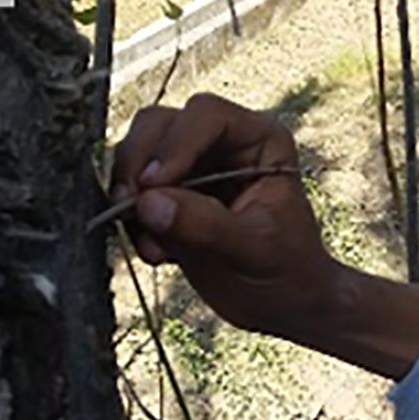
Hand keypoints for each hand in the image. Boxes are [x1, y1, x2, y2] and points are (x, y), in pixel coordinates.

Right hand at [112, 92, 418, 378]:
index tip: (154, 185)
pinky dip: (130, 220)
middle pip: (159, 125)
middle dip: (139, 164)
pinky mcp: (169, 197)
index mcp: (259, 139)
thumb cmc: (289, 270)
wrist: (284, 304)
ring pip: (137, 153)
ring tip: (151, 242)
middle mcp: (221, 143)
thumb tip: (148, 203)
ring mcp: (191, 168)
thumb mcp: (255, 249)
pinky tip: (157, 252)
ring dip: (129, 193)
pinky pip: (131, 192)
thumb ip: (205, 224)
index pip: (206, 116)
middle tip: (131, 207)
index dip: (175, 144)